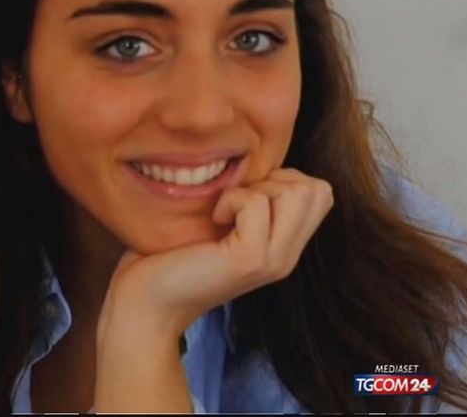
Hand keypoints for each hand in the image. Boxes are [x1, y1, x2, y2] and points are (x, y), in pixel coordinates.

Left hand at [99, 167, 334, 340]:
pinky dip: (231, 200)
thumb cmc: (171, 258)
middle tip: (237, 201)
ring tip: (225, 211)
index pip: (321, 193)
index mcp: (284, 248)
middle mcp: (287, 257)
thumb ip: (251, 204)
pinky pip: (256, 204)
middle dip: (276, 180)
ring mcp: (272, 261)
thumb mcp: (223, 226)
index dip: (286, 179)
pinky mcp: (249, 260)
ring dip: (254, 189)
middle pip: (318, 190)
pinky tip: (213, 219)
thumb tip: (256, 163)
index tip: (246, 195)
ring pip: (297, 193)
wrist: (145, 304)